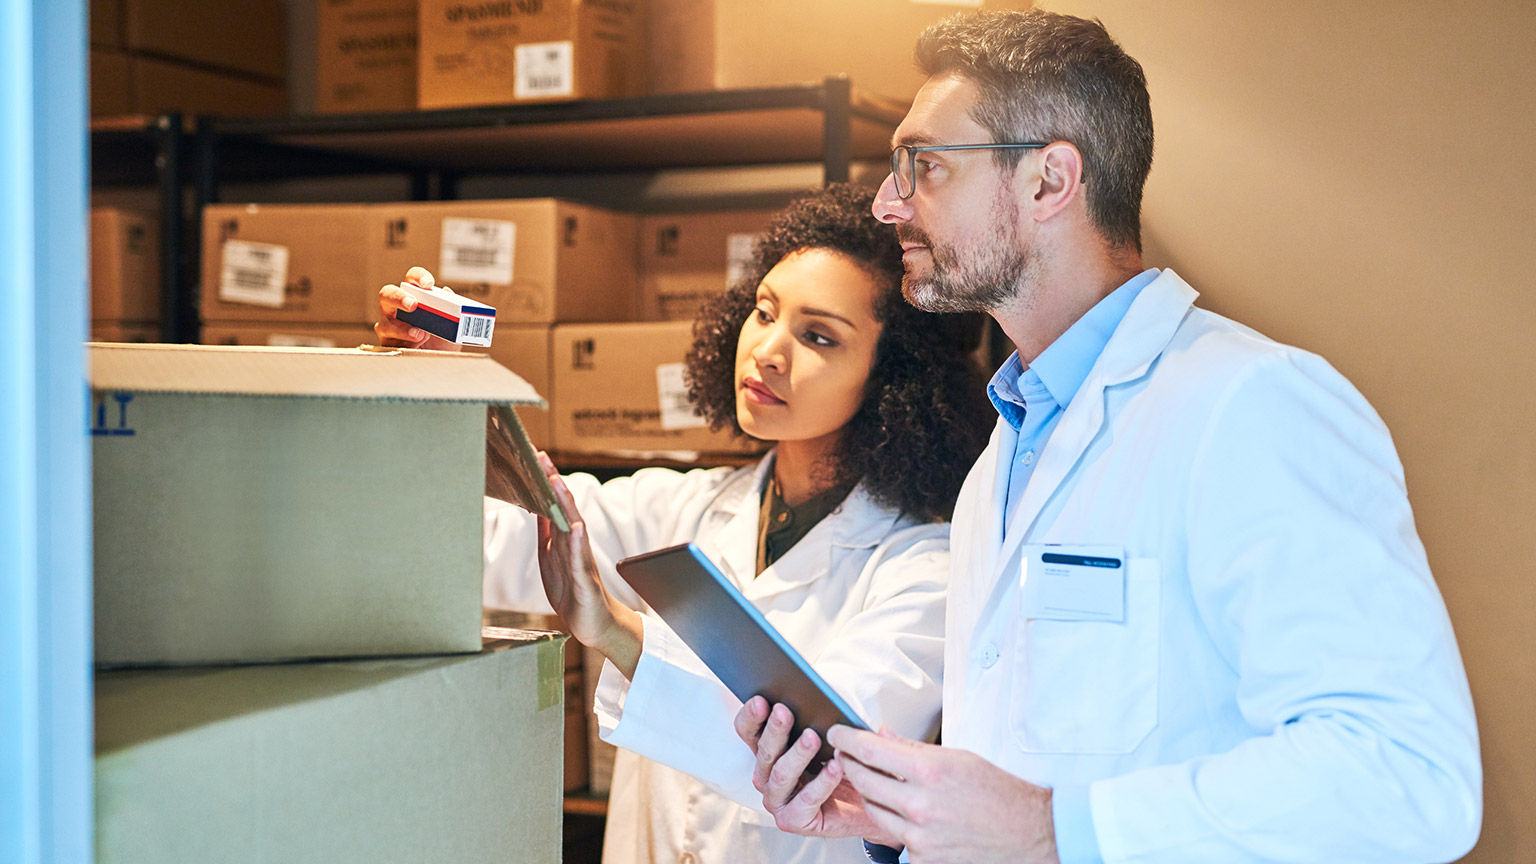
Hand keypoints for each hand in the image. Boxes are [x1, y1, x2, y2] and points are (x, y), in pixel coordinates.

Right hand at [374, 266, 461, 350]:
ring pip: (386, 324)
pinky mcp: (389, 344)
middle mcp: (397, 308)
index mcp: (413, 296)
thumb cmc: (442, 338)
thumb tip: (447, 292)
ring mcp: (390, 326)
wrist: (441, 360)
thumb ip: (451, 307)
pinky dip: (405, 344)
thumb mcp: (452, 323)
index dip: (418, 277)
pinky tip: (416, 346)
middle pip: (387, 294)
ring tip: (419, 334)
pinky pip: (390, 344)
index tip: (429, 284)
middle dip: (399, 298)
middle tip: (413, 305)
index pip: (411, 279)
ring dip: (402, 329)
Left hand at [534, 451, 642, 677]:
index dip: (545, 482)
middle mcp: (576, 546)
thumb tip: (536, 508)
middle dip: (554, 483)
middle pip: (565, 508)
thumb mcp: (552, 559)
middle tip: (542, 458)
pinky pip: (582, 561)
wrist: (595, 625)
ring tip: (557, 482)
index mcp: (565, 541)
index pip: (555, 505)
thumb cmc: (574, 591)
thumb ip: (547, 534)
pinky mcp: (586, 582)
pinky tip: (574, 528)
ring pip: (574, 527)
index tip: (535, 457)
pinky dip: (578, 544)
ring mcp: (583, 562)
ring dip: (566, 504)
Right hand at [732, 697, 894, 843]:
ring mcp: (778, 800)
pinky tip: (835, 767)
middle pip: (764, 751)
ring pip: (781, 775)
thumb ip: (828, 720)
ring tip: (813, 737)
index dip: (751, 717)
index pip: (749, 731)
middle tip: (785, 711)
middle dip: (774, 730)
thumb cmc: (847, 767)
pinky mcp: (794, 820)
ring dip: (797, 754)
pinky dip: (821, 782)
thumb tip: (828, 704)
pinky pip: (806, 800)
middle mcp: (767, 777)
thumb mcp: (834, 737)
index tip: (761, 700)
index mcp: (770, 752)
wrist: (869, 802)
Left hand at [828, 725, 1059, 863]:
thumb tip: (882, 734)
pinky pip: (894, 836)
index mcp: (930, 772)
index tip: (837, 732)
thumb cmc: (998, 793)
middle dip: (850, 764)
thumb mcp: (957, 758)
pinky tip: (908, 812)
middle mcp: (920, 806)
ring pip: (874, 809)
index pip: (871, 750)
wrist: (1027, 834)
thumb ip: (913, 749)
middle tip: (847, 754)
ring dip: (870, 793)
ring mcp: (919, 837)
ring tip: (877, 781)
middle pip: (864, 780)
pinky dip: (896, 822)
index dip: (847, 738)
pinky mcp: (922, 859)